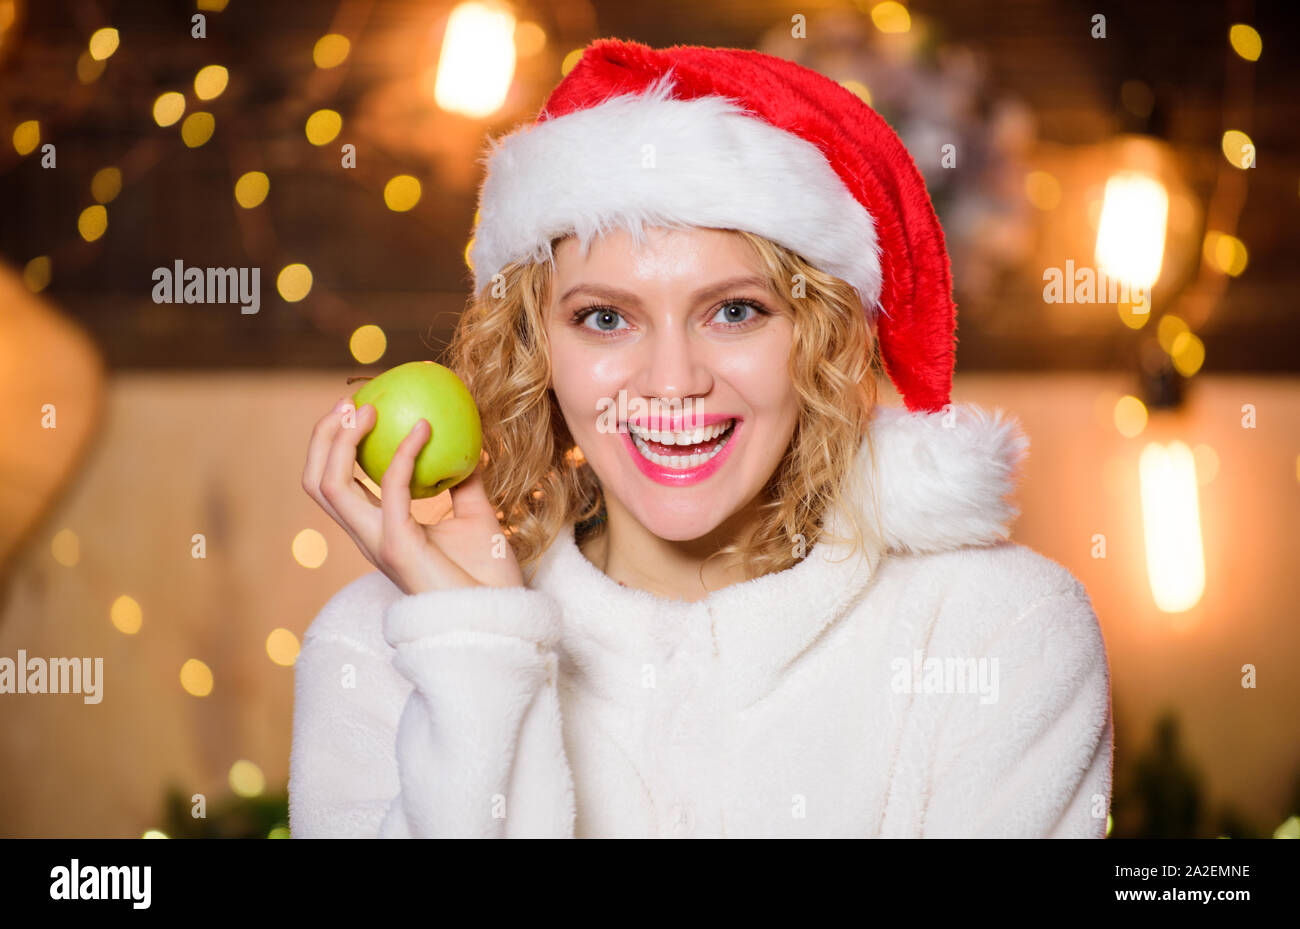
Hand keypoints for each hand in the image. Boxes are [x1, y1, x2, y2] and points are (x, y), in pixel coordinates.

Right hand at [302, 394, 523, 594]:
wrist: (499, 618)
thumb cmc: (488, 576)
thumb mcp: (476, 517)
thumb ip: (464, 483)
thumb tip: (468, 443)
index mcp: (378, 529)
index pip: (336, 484)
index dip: (335, 444)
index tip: (359, 406)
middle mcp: (368, 535)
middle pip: (316, 482)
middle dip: (323, 437)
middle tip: (350, 400)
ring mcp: (378, 541)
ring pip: (329, 485)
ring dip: (342, 440)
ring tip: (367, 408)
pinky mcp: (398, 546)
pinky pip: (390, 488)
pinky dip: (403, 452)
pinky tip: (425, 428)